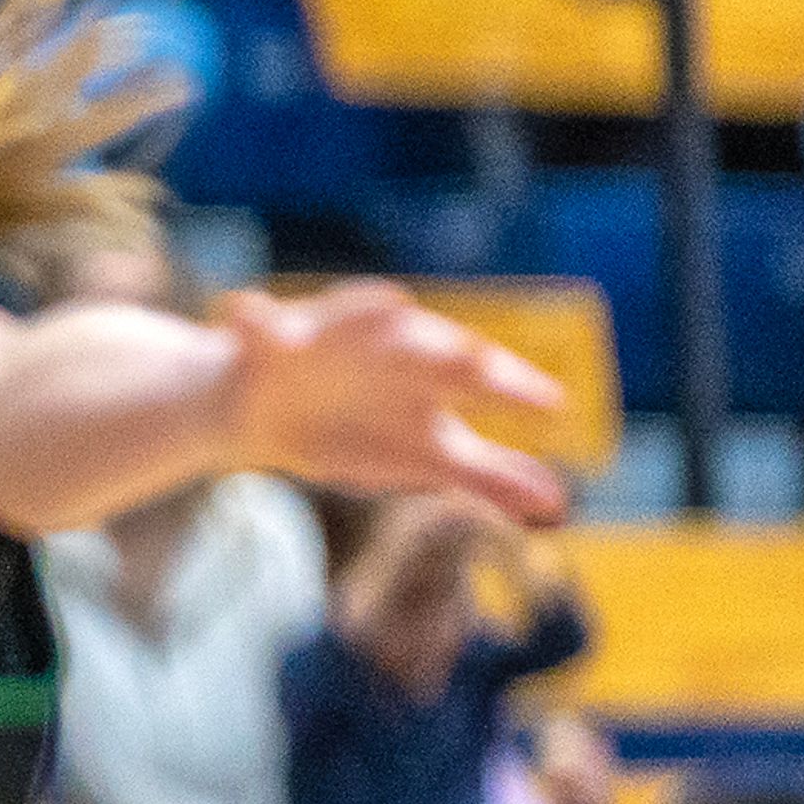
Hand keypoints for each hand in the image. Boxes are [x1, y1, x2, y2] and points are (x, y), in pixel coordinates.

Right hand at [220, 280, 569, 523]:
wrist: (264, 410)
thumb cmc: (357, 428)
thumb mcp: (421, 455)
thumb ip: (486, 473)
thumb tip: (557, 502)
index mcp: (426, 374)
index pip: (478, 376)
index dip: (512, 387)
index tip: (553, 405)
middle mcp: (382, 347)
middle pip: (422, 342)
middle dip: (450, 350)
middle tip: (484, 361)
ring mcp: (323, 338)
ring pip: (345, 315)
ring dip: (360, 311)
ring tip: (391, 300)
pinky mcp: (265, 340)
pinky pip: (257, 322)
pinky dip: (255, 316)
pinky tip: (246, 315)